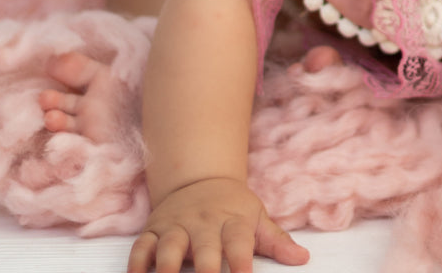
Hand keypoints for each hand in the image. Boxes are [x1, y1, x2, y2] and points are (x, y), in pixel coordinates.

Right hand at [127, 177, 309, 272]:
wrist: (200, 178)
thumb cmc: (233, 208)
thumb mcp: (257, 218)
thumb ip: (277, 240)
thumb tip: (303, 258)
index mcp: (232, 221)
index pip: (239, 242)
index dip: (242, 261)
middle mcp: (203, 223)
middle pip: (204, 247)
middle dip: (205, 268)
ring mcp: (176, 226)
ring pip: (168, 246)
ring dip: (166, 266)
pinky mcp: (152, 230)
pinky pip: (141, 246)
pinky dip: (137, 262)